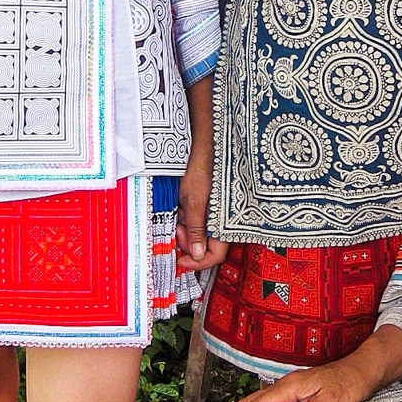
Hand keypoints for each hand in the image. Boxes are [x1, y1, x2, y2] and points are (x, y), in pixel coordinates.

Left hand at [176, 74, 224, 270]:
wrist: (207, 138)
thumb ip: (195, 229)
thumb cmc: (202, 166)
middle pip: (206, 246)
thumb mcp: (193, 199)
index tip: (178, 260)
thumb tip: (198, 256)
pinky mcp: (212, 200)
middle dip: (187, 243)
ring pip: (200, 231)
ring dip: (185, 227)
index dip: (197, 263)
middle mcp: (225, 217)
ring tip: (177, 211)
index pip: (216, 256)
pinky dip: (187, 215)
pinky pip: (199, 217)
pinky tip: (181, 203)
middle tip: (175, 229)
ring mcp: (218, 209)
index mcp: (226, 220)